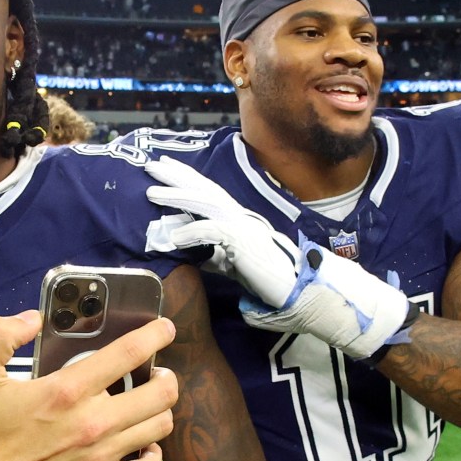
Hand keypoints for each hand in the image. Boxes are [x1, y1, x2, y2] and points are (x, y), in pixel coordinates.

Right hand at [0, 311, 178, 460]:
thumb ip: (3, 334)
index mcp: (68, 389)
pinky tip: (143, 445)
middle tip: (156, 374)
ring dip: (160, 411)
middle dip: (166, 377)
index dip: (156, 335)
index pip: (129, 353)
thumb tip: (34, 318)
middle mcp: (93, 421)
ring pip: (159, 426)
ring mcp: (101, 455)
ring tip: (149, 405)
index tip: (165, 329)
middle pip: (161, 393)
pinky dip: (153, 455)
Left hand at [145, 156, 410, 358]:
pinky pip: (214, 233)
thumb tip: (198, 257)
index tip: (165, 171)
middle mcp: (242, 220)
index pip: (209, 197)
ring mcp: (245, 230)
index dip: (187, 182)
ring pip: (206, 204)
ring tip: (152, 192)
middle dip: (177, 177)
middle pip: (205, 191)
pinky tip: (174, 237)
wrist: (307, 295)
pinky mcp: (246, 246)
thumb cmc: (277, 285)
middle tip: (152, 165)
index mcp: (240, 223)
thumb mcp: (238, 269)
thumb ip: (218, 260)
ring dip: (178, 197)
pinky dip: (192, 232)